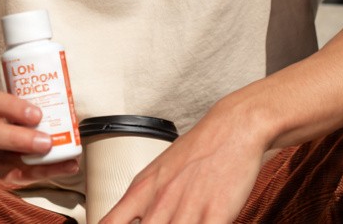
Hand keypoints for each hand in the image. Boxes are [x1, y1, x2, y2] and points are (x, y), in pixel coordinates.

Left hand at [98, 107, 264, 223]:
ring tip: (184, 221)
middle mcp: (160, 202)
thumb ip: (141, 201)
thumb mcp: (157, 172)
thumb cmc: (198, 150)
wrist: (233, 127)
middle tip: (163, 221)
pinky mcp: (216, 213)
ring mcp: (187, 209)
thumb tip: (128, 219)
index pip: (109, 223)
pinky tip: (203, 223)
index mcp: (142, 191)